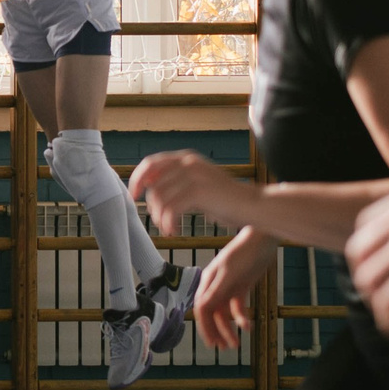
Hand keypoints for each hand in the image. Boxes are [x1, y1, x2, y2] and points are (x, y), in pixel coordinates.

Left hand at [128, 149, 253, 232]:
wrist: (253, 205)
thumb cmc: (228, 200)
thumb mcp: (200, 184)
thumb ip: (179, 183)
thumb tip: (153, 191)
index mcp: (187, 158)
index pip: (151, 163)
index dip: (138, 179)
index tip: (134, 196)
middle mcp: (188, 162)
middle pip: (153, 183)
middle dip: (152, 205)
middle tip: (158, 221)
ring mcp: (194, 175)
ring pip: (160, 197)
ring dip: (160, 217)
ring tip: (168, 227)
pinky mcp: (198, 190)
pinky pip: (171, 208)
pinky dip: (168, 222)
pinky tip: (174, 230)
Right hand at [192, 226, 277, 350]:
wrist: (262, 240)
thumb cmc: (243, 253)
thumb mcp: (229, 274)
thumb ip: (216, 292)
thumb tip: (200, 309)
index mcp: (208, 282)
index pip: (202, 309)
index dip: (205, 327)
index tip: (211, 343)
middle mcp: (215, 287)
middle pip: (213, 315)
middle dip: (217, 332)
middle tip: (225, 348)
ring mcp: (229, 288)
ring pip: (225, 314)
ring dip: (230, 329)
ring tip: (236, 343)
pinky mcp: (241, 288)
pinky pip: (238, 308)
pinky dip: (242, 318)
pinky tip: (247, 326)